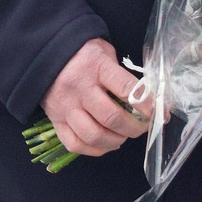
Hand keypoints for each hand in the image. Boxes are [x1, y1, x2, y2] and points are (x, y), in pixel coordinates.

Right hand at [40, 38, 149, 158]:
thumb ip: (122, 74)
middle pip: (112, 118)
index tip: (158, 113)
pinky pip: (75, 144)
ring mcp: (65, 106)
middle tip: (142, 126)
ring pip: (94, 135)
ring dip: (116, 140)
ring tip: (123, 135)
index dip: (147, 105)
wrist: (43, 52)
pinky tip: (105, 143)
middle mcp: (79, 88)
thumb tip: (147, 98)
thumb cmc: (81, 52)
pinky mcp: (55, 119)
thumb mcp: (104, 52)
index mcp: (95, 67)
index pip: (127, 89)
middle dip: (134, 128)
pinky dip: (95, 149)